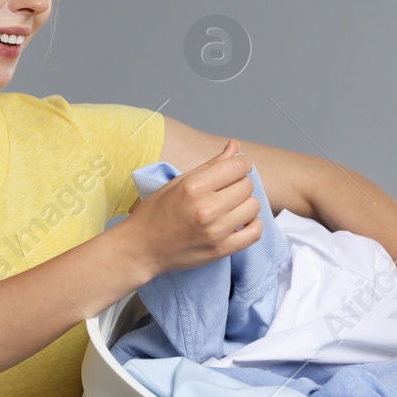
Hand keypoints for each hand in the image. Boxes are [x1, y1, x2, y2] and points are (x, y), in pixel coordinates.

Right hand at [122, 139, 263, 276]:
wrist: (141, 248)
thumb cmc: (156, 213)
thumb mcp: (178, 182)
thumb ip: (210, 164)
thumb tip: (235, 146)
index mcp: (193, 187)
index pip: (238, 166)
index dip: (241, 163)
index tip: (236, 168)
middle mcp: (206, 208)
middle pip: (247, 185)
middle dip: (240, 184)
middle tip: (226, 190)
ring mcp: (215, 231)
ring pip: (253, 206)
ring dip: (245, 204)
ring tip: (230, 207)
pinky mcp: (221, 250)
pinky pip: (255, 232)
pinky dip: (252, 224)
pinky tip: (240, 221)